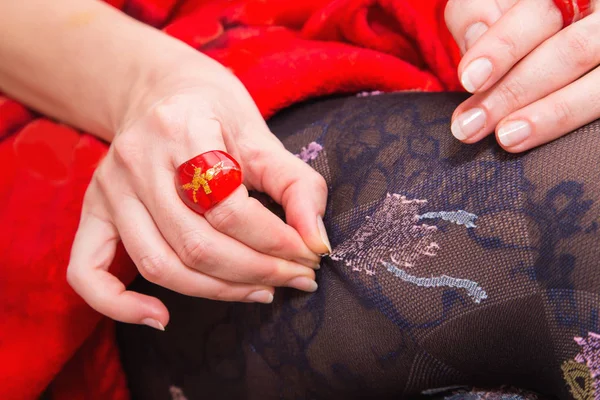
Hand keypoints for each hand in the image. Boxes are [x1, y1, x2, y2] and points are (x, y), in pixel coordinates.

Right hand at [67, 56, 329, 329]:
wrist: (162, 91)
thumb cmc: (217, 113)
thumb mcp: (262, 136)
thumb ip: (298, 185)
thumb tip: (317, 242)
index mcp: (182, 129)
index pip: (230, 208)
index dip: (277, 242)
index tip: (309, 254)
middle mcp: (137, 160)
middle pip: (196, 244)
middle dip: (258, 272)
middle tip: (297, 278)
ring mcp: (109, 189)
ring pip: (160, 264)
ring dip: (218, 292)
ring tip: (262, 291)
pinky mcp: (93, 211)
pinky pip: (87, 272)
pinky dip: (119, 306)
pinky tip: (161, 317)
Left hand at [445, 0, 599, 151]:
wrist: (552, 32)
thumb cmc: (514, 22)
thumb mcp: (490, 6)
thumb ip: (476, 14)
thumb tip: (475, 40)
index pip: (540, 12)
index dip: (503, 47)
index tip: (470, 80)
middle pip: (571, 51)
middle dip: (514, 92)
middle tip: (471, 125)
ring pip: (597, 86)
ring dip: (550, 115)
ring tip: (507, 137)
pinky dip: (569, 123)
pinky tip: (539, 137)